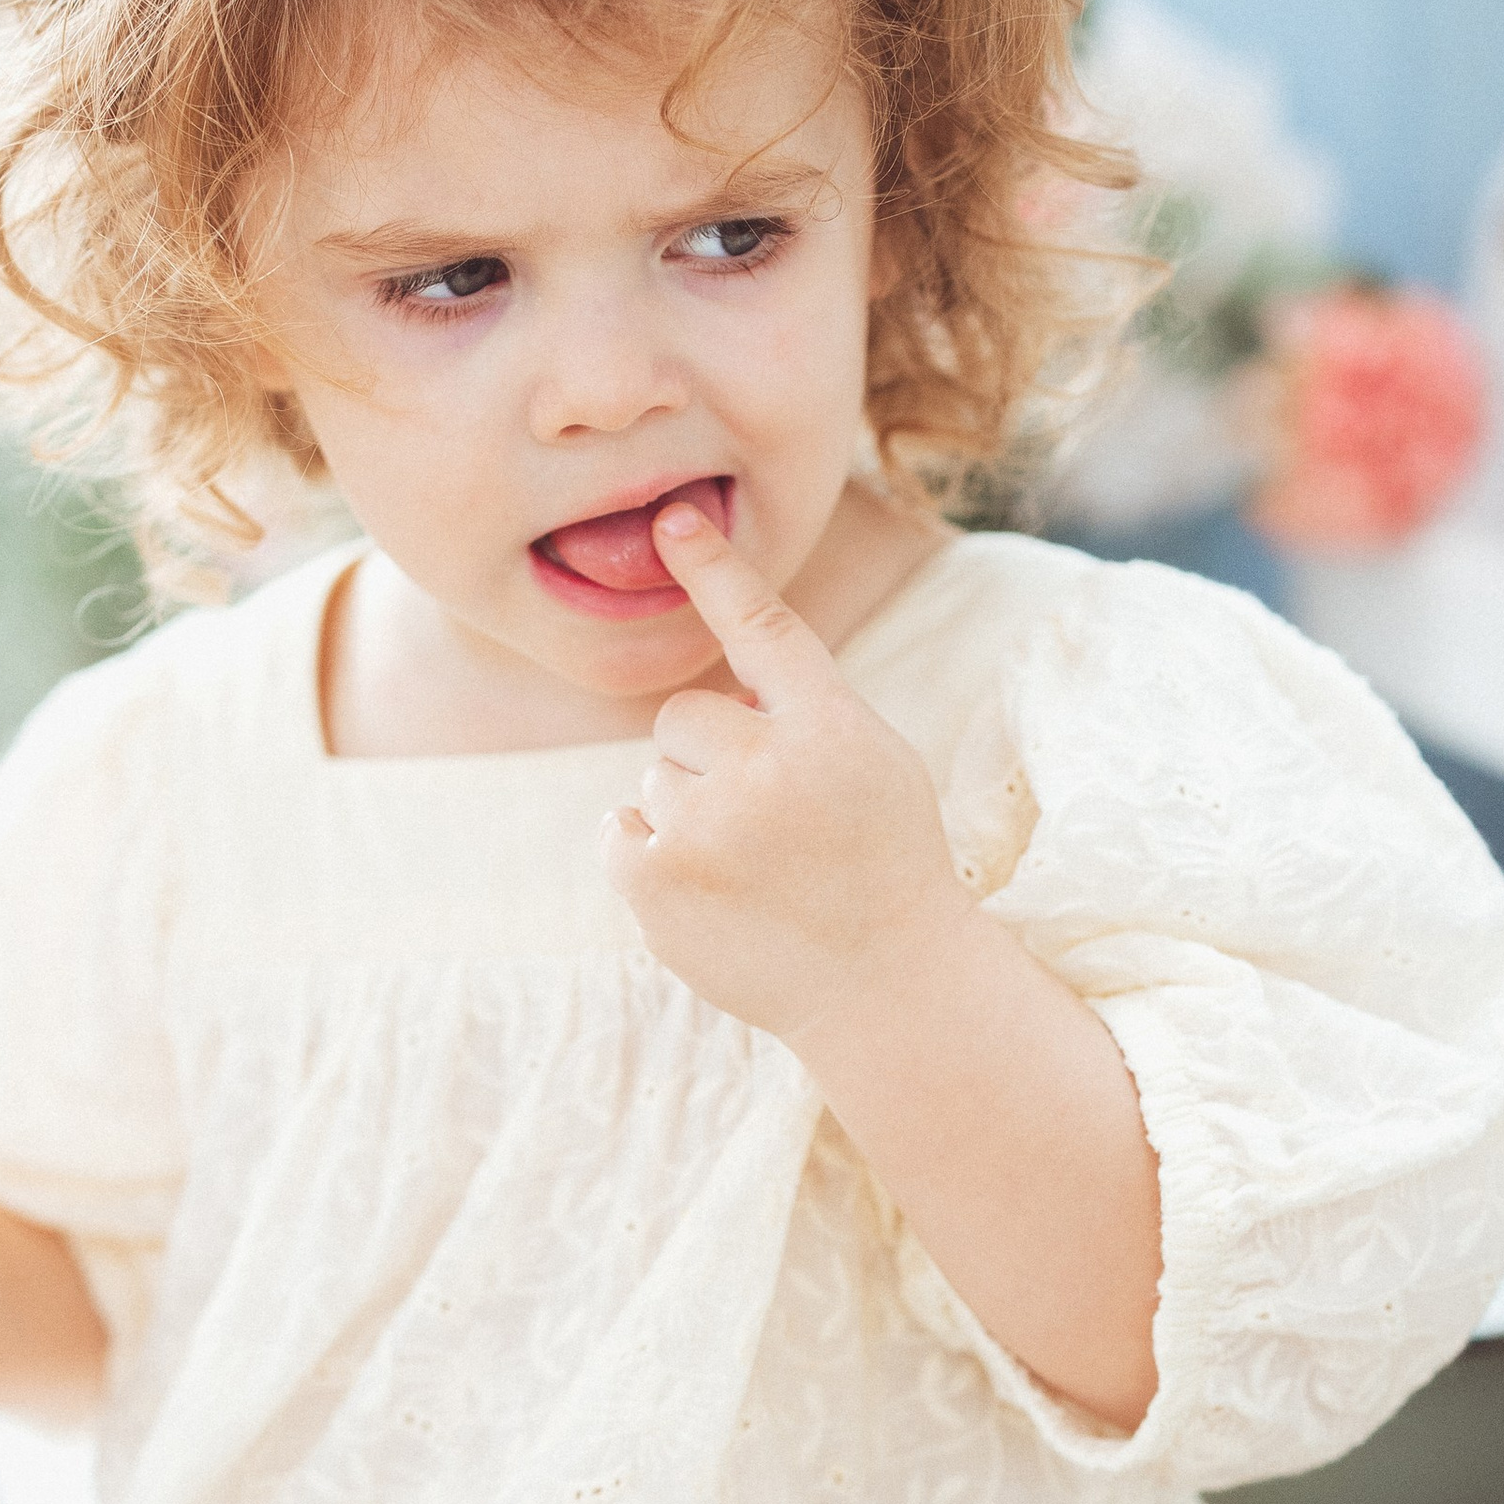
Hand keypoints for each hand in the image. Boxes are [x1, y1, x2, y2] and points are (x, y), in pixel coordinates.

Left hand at [601, 501, 971, 1046]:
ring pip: (654, 778)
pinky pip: (620, 831)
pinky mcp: (657, 885)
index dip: (715, 569)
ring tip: (749, 867)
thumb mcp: (873, 763)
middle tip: (766, 820)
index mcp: (830, 728)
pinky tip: (707, 889)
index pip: (762, 626)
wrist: (884, 984)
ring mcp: (705, 830)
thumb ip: (805, 712)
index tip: (672, 520)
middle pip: (683, 717)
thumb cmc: (880, 862)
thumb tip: (719, 691)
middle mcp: (766, 769)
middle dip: (711, 757)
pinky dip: (650, 855)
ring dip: (686, 812)